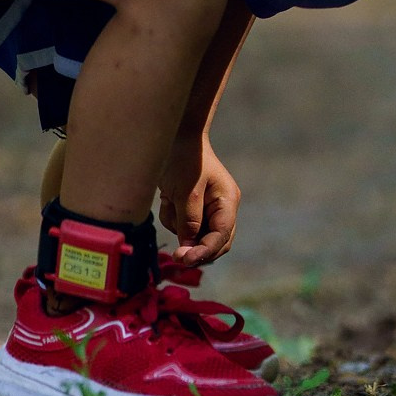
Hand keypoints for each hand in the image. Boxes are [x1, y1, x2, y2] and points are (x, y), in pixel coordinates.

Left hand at [157, 133, 240, 264]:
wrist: (176, 136)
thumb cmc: (185, 158)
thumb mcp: (186, 190)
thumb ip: (189, 221)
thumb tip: (189, 248)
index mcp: (227, 201)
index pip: (221, 236)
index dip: (205, 251)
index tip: (184, 259)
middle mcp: (222, 208)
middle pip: (215, 243)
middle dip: (195, 249)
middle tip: (176, 255)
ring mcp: (209, 209)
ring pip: (197, 237)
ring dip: (180, 228)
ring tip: (169, 203)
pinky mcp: (194, 209)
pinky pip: (184, 227)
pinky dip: (173, 219)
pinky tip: (167, 199)